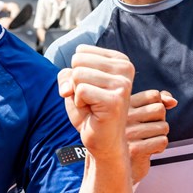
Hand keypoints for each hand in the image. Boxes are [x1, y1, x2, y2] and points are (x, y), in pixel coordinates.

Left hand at [57, 45, 133, 161]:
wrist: (102, 140)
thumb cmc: (90, 111)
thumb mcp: (74, 85)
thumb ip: (66, 74)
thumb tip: (67, 88)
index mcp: (120, 60)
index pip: (81, 51)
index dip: (77, 72)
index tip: (90, 88)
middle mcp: (125, 68)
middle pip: (78, 61)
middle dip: (76, 82)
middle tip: (89, 99)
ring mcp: (122, 84)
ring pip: (78, 75)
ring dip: (77, 94)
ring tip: (91, 105)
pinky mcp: (114, 100)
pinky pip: (80, 90)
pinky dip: (79, 103)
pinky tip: (92, 112)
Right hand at [127, 89, 176, 183]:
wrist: (114, 168)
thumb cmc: (130, 139)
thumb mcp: (141, 116)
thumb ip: (158, 103)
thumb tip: (173, 101)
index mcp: (122, 106)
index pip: (153, 95)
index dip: (157, 107)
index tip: (145, 119)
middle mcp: (122, 117)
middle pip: (160, 110)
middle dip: (159, 122)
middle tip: (146, 132)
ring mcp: (128, 133)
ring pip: (164, 127)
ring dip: (159, 137)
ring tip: (145, 142)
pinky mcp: (135, 150)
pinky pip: (162, 141)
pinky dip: (159, 148)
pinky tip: (147, 151)